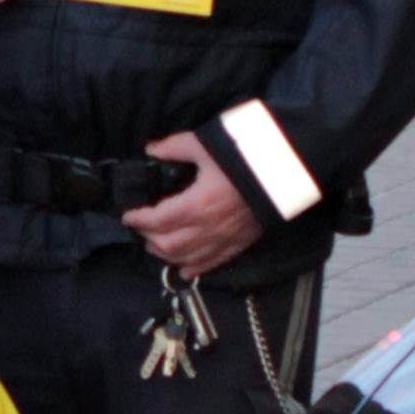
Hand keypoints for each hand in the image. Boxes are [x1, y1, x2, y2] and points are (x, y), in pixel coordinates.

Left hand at [124, 131, 262, 275]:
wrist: (285, 171)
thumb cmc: (244, 156)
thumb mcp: (206, 144)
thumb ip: (175, 147)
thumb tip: (151, 149)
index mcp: (197, 203)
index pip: (158, 219)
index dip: (139, 219)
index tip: (128, 215)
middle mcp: (208, 228)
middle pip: (169, 244)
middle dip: (149, 238)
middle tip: (140, 228)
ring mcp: (224, 239)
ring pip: (187, 258)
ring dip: (166, 254)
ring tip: (155, 245)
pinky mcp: (239, 244)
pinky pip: (212, 263)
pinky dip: (194, 269)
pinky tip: (184, 270)